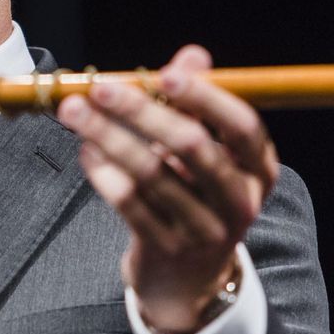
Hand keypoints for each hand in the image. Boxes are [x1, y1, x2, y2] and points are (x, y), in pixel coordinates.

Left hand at [56, 45, 278, 333]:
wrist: (187, 278)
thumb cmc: (195, 195)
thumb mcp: (205, 152)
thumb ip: (198, 104)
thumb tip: (194, 55)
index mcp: (259, 169)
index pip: (242, 127)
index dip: (206, 97)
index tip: (166, 74)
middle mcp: (240, 200)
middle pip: (192, 146)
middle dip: (142, 111)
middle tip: (100, 88)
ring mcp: (204, 229)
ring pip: (151, 173)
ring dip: (108, 136)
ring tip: (75, 112)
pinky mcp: (167, 248)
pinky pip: (129, 203)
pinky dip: (103, 172)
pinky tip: (86, 151)